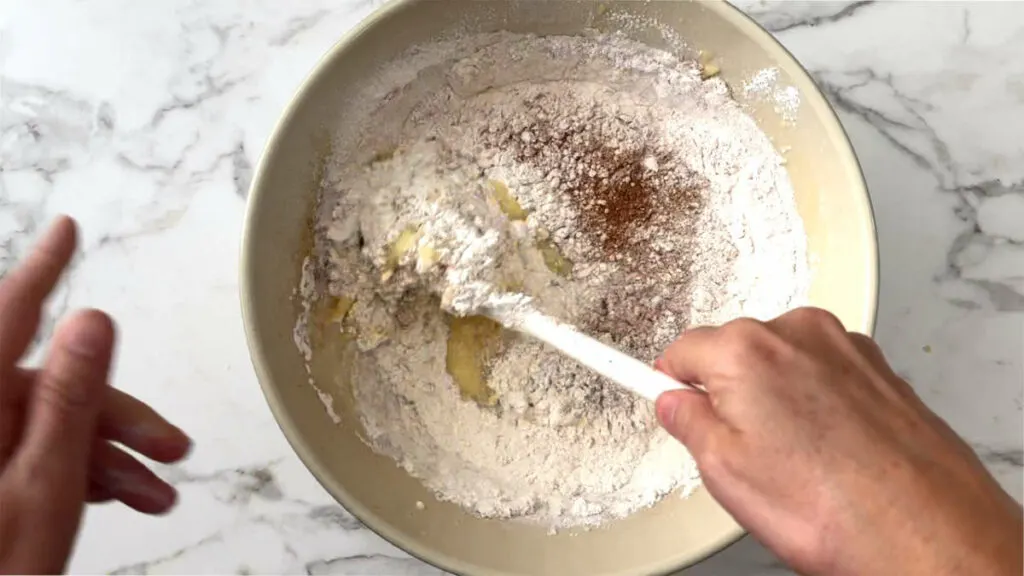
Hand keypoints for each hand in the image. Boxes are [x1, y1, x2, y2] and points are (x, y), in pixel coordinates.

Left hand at [0, 217, 190, 573]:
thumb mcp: (45, 487)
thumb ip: (68, 401)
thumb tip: (91, 321)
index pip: (12, 311)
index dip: (44, 267)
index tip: (67, 231)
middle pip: (48, 383)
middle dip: (115, 412)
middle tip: (169, 446)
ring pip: (48, 421)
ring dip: (108, 451)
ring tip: (154, 494)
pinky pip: (33, 450)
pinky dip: (80, 468)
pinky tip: (120, 495)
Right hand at [655, 308, 1022, 575]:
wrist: (927, 532)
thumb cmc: (836, 507)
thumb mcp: (725, 471)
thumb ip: (688, 422)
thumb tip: (675, 404)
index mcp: (746, 350)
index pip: (680, 350)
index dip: (662, 378)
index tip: (645, 381)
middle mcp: (796, 333)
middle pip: (733, 351)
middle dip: (726, 391)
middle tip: (737, 449)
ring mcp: (842, 347)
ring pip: (782, 363)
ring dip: (775, 396)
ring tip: (793, 459)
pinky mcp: (877, 368)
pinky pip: (824, 374)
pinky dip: (816, 401)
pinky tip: (825, 451)